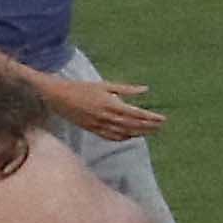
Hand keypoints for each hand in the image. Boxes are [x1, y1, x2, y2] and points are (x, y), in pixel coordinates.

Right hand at [43, 70, 166, 140]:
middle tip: (162, 126)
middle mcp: (107, 117)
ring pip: (124, 133)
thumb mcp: (105, 85)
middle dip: (149, 126)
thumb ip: (126, 89)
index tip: (163, 119)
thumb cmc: (83, 88)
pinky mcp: (93, 130)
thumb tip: (146, 89)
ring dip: (139, 133)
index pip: (137, 114)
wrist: (59, 97)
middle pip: (133, 125)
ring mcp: (99, 125)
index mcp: (111, 104)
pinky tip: (131, 136)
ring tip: (152, 132)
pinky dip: (123, 138)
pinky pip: (111, 137)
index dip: (151, 118)